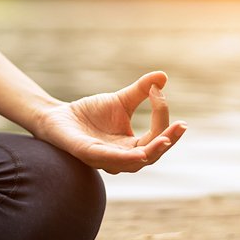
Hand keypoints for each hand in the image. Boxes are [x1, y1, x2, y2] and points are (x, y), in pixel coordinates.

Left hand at [36, 71, 186, 173]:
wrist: (58, 116)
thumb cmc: (90, 113)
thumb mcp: (120, 100)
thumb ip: (141, 91)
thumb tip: (163, 76)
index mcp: (131, 146)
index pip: (155, 137)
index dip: (162, 117)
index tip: (159, 92)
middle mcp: (121, 157)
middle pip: (151, 155)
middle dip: (167, 141)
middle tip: (181, 126)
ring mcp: (105, 159)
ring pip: (134, 163)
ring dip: (151, 151)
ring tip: (165, 140)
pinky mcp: (87, 154)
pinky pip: (108, 160)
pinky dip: (123, 158)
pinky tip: (138, 153)